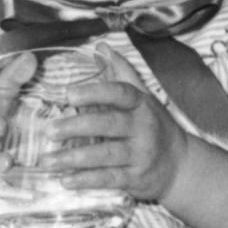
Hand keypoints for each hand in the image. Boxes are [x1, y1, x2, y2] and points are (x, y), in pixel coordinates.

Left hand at [40, 54, 188, 204]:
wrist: (180, 165)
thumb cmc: (155, 127)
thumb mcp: (144, 98)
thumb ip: (122, 73)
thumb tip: (101, 47)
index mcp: (141, 105)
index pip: (119, 93)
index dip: (94, 92)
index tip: (68, 94)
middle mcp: (143, 128)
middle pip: (107, 124)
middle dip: (76, 127)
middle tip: (49, 131)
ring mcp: (140, 155)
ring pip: (104, 155)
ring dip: (73, 158)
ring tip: (46, 161)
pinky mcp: (136, 178)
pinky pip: (109, 179)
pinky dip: (86, 180)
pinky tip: (66, 180)